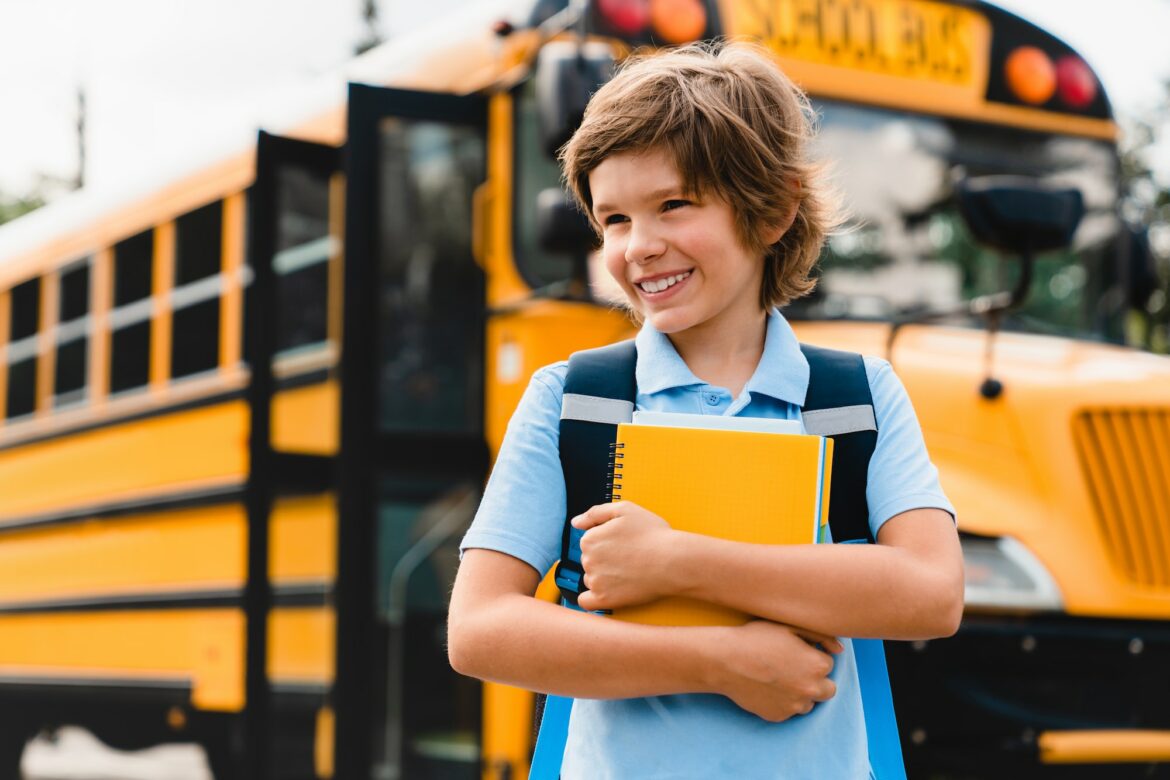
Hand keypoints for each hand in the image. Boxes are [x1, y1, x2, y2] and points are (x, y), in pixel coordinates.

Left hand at [572, 501, 675, 611]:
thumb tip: (575, 522)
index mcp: (590, 539)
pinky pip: (586, 602)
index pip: (590, 542)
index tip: (624, 544)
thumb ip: (595, 513)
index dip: (607, 542)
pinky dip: (593, 599)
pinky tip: (607, 593)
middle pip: (590, 561)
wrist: (673, 561)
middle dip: (605, 560)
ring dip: (603, 578)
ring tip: (628, 574)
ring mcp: (595, 581)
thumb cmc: (653, 534)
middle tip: (629, 558)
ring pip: (591, 579)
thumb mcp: (625, 509)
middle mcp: (588, 560)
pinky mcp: (604, 599)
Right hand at [709, 620, 841, 721]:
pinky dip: (781, 702)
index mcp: (817, 666)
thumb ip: (820, 636)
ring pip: (808, 702)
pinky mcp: (778, 716)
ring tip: (777, 678)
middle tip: (793, 669)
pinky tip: (766, 688)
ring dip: (799, 693)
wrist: (724, 661)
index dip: (812, 657)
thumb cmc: (756, 638)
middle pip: (827, 690)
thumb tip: (840, 650)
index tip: (795, 653)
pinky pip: (787, 711)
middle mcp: (811, 689)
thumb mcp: (788, 627)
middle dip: (815, 681)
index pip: (828, 664)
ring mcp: (795, 706)